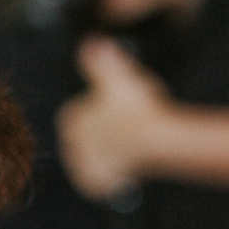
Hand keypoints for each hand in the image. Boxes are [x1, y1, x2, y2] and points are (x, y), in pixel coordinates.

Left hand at [57, 37, 172, 200]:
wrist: (157, 141)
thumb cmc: (139, 108)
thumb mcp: (118, 77)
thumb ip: (101, 61)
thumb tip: (89, 43)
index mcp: (70, 119)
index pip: (79, 115)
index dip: (100, 112)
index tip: (119, 113)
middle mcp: (70, 145)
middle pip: (86, 138)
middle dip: (103, 134)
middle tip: (128, 129)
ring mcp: (81, 166)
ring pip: (94, 158)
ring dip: (109, 154)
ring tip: (131, 146)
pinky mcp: (94, 185)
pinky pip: (100, 180)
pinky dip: (112, 176)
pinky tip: (126, 167)